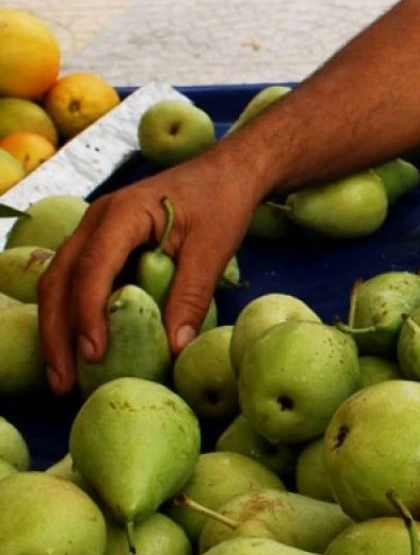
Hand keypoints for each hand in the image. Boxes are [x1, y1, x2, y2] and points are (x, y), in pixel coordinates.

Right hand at [39, 155, 262, 395]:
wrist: (228, 173)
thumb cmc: (222, 202)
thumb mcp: (213, 248)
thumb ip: (192, 294)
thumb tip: (174, 348)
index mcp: (122, 213)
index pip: (92, 267)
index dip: (88, 313)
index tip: (93, 354)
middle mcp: (96, 220)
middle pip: (60, 279)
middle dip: (57, 332)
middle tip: (63, 382)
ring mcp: (94, 231)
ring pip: (60, 282)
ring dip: (58, 329)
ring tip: (63, 377)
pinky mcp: (103, 245)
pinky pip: (78, 282)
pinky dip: (75, 316)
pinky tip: (81, 350)